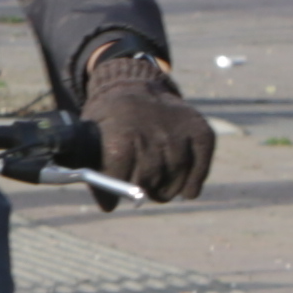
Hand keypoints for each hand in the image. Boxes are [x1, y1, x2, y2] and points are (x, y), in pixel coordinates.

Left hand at [82, 51, 215, 202]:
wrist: (135, 85)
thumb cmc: (110, 119)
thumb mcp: (91, 136)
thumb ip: (93, 169)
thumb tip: (108, 207)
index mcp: (122, 134)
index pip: (121, 177)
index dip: (116, 192)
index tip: (113, 198)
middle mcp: (154, 133)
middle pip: (150, 181)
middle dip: (142, 191)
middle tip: (140, 191)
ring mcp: (179, 133)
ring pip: (176, 179)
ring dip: (166, 191)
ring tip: (158, 188)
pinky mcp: (201, 132)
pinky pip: (200, 168)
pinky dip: (192, 184)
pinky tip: (185, 190)